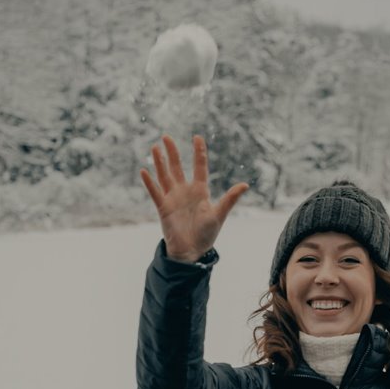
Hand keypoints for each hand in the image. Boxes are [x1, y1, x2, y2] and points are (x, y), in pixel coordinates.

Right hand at [140, 133, 248, 257]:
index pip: (199, 166)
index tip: (197, 137)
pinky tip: (144, 171)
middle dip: (173, 152)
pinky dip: (149, 182)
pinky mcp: (163, 208)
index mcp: (200, 191)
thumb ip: (230, 199)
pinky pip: (155, 192)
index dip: (198, 152)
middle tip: (166, 136)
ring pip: (164, 176)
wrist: (191, 252)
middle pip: (177, 167)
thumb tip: (245, 185)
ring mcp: (173, 198)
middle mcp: (185, 191)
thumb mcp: (219, 214)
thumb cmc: (206, 234)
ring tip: (155, 148)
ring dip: (159, 162)